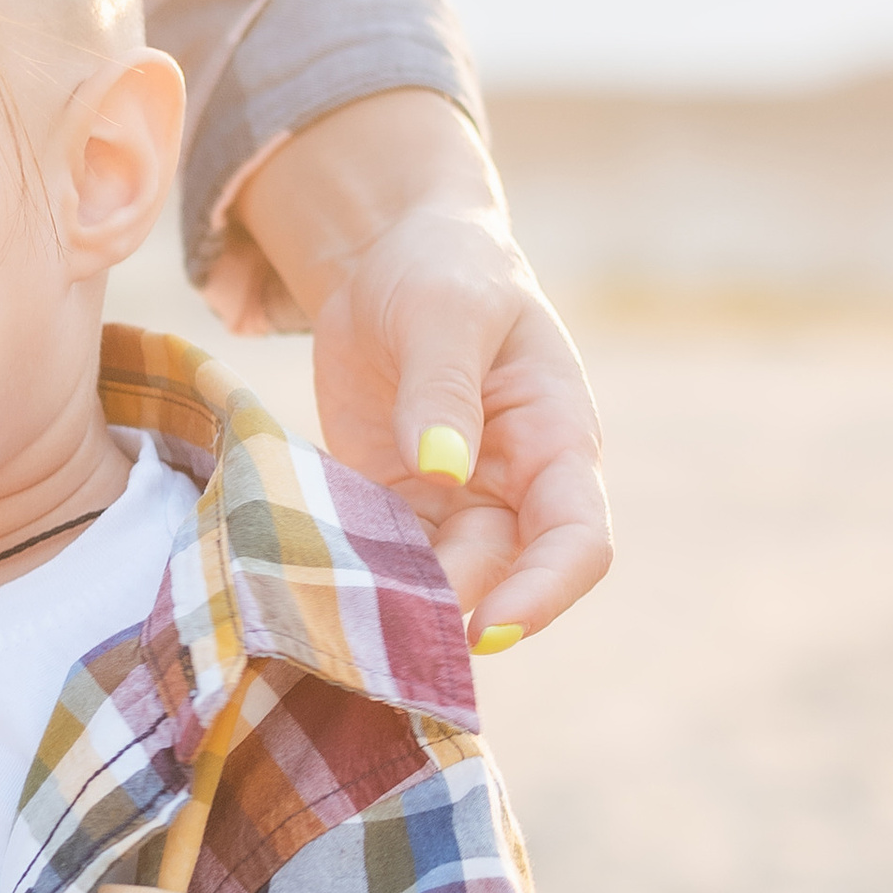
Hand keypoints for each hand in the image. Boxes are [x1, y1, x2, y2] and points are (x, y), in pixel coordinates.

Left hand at [227, 92, 612, 645]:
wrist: (390, 261)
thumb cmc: (443, 272)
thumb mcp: (444, 310)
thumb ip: (444, 387)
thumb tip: (442, 468)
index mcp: (556, 438)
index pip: (577, 540)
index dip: (544, 594)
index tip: (488, 629)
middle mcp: (514, 485)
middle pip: (502, 575)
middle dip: (451, 607)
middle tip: (386, 631)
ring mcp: (454, 501)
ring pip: (440, 578)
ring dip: (400, 602)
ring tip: (342, 616)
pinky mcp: (396, 504)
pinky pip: (384, 556)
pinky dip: (357, 573)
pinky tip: (315, 582)